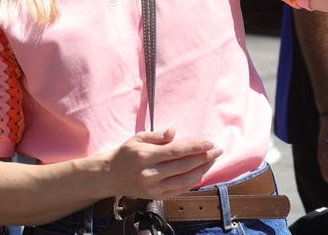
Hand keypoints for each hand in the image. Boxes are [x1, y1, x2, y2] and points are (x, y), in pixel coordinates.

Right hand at [102, 128, 221, 199]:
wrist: (110, 176)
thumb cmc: (126, 154)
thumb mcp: (137, 138)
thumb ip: (156, 135)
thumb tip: (174, 131)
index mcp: (146, 156)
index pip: (176, 151)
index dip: (195, 147)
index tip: (209, 142)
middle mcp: (150, 173)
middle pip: (183, 166)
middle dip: (204, 158)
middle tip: (218, 150)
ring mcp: (153, 187)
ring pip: (184, 180)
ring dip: (202, 170)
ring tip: (212, 160)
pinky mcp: (156, 196)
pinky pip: (179, 190)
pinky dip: (192, 182)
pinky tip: (201, 173)